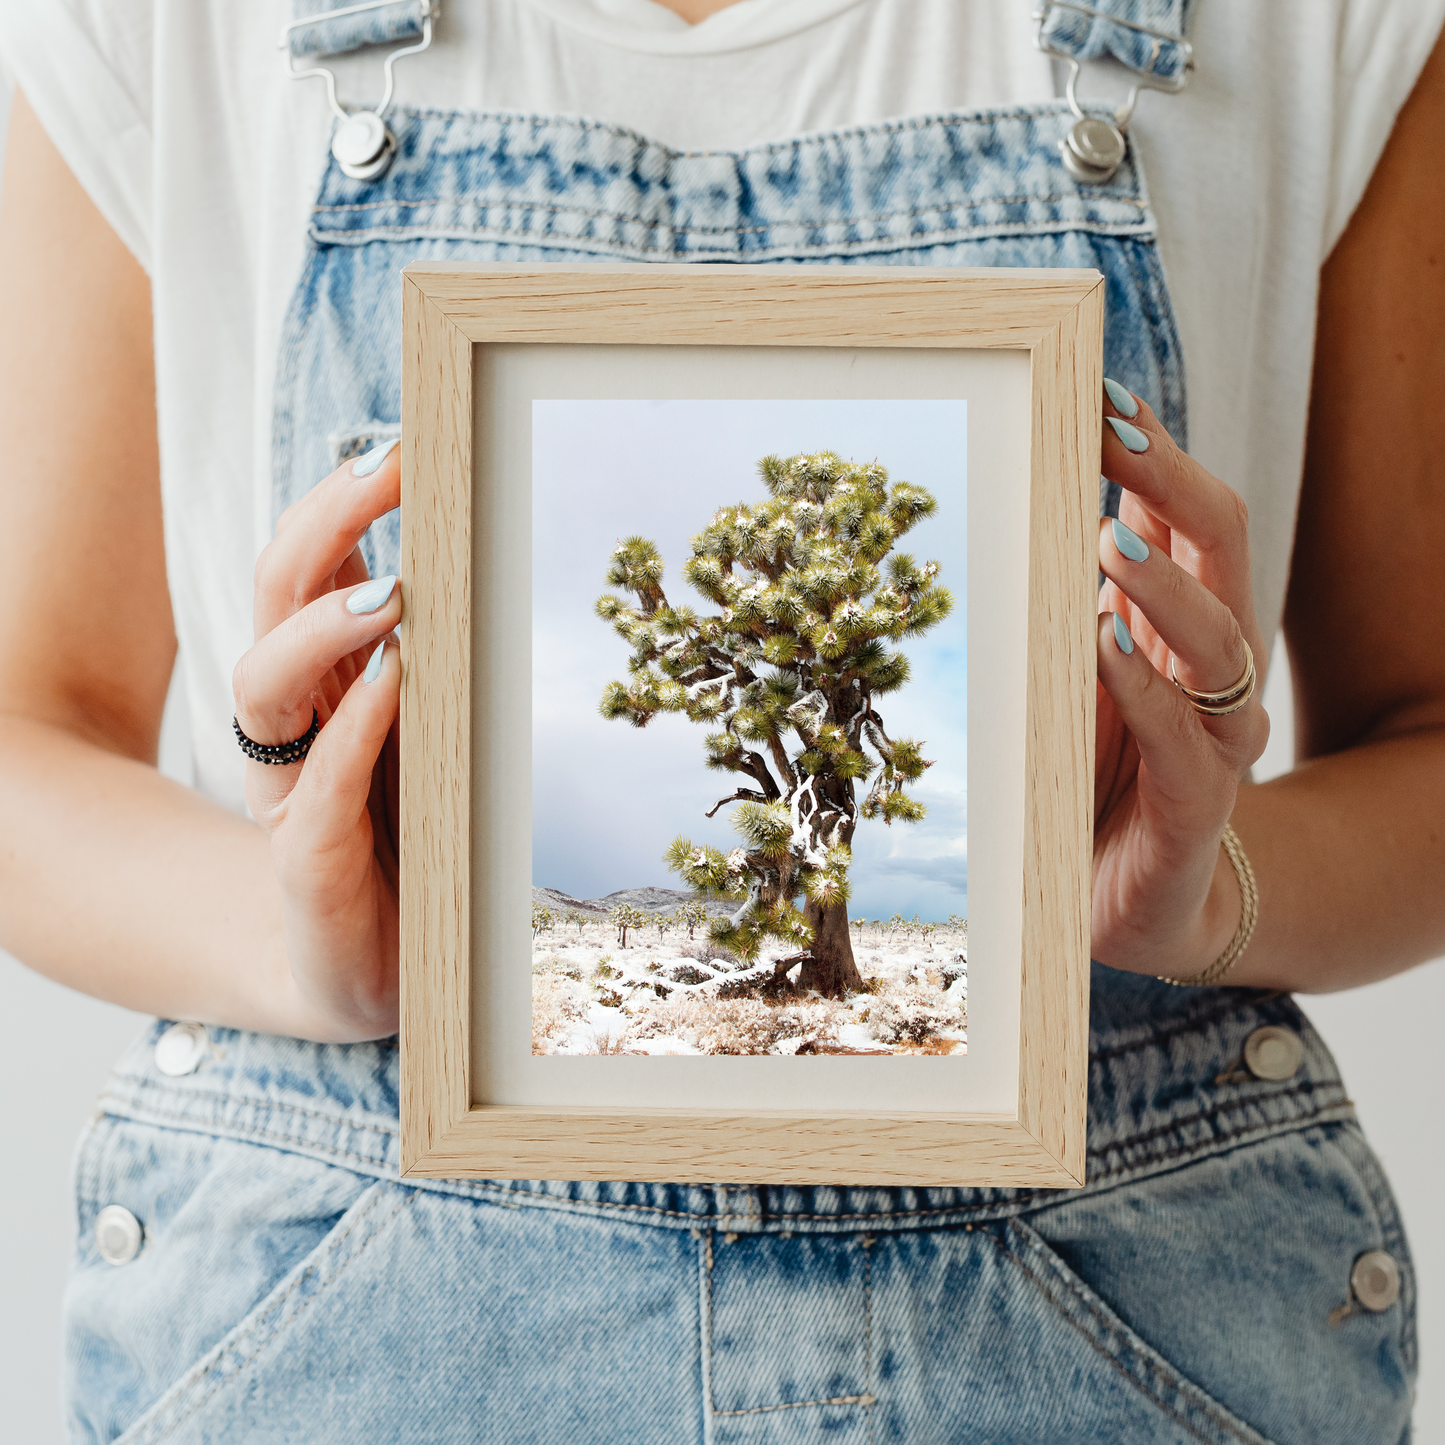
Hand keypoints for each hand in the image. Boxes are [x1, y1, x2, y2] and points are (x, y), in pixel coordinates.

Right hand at [232, 441, 402, 1038]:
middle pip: (275, 592)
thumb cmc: (420, 843)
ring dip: (320, 626)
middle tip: (391, 465)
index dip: (342, 499)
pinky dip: (352, 734)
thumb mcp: (442, 741)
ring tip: (391, 595)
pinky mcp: (307, 866)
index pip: (312, 565)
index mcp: (328, 679)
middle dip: (325, 521)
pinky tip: (392, 687)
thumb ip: (452, 669)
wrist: (371, 973)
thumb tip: (511, 575)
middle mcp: (299, 720)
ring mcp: (293, 789)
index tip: (406, 441)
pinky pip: (314, 791)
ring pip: (265, 680)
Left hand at [1092, 386, 1270, 977]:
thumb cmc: (1097, 777)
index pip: (1189, 516)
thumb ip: (1074, 606)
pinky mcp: (1199, 803)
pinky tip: (1110, 649)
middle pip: (1225, 546)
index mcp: (1184, 621)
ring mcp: (1216, 734)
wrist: (1139, 902)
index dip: (1158, 455)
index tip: (1106, 396)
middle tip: (1113, 437)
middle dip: (1171, 484)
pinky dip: (1148, 690)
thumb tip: (1042, 514)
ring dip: (1166, 584)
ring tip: (1112, 542)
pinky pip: (1184, 738)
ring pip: (1221, 637)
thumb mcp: (1077, 678)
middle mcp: (1214, 664)